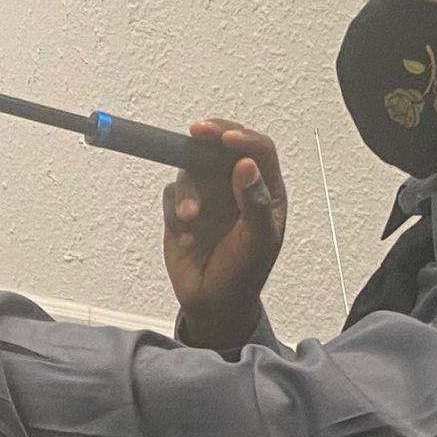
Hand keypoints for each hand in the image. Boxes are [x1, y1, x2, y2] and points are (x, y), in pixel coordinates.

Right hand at [162, 120, 286, 349]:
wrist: (211, 303)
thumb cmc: (243, 274)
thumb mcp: (257, 241)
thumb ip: (255, 202)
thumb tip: (246, 165)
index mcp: (264, 190)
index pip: (259, 151)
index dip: (243, 138)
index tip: (226, 138)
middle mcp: (235, 186)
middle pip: (221, 147)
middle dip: (209, 138)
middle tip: (196, 133)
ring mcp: (208, 195)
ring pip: (192, 169)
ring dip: (189, 191)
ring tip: (190, 219)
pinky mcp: (181, 209)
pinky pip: (172, 194)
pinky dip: (175, 212)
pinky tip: (185, 237)